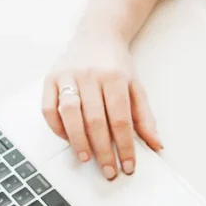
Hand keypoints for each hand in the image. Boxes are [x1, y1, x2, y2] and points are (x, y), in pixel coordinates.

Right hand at [42, 28, 162, 180]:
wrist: (97, 35)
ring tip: (86, 158)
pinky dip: (57, 127)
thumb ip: (145, 117)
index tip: (128, 165)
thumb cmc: (117, 64)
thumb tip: (156, 144)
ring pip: (70, 114)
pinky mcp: (51, 78)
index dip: (124, 145)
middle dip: (103, 150)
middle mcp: (91, 75)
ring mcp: (68, 76)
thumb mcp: (136, 86)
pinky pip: (49, 108)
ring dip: (78, 141)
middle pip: (96, 119)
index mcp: (115, 77)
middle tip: (109, 170)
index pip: (121, 119)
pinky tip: (68, 139)